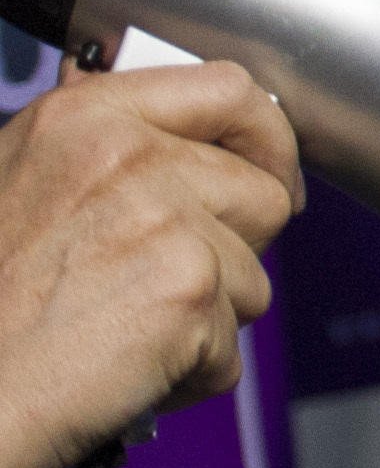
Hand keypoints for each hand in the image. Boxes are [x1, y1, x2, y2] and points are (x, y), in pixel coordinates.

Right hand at [0, 59, 304, 467]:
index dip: (264, 140)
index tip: (266, 176)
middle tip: (164, 287)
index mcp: (83, 119)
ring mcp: (166, 222)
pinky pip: (232, 348)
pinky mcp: (189, 290)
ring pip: (254, 277)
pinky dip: (187, 376)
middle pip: (262, 193)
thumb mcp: (16, 185)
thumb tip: (177, 136)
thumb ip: (100, 151)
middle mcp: (130, 158)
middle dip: (232, 252)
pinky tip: (120, 376)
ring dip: (203, 321)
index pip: (228, 91)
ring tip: (120, 336)